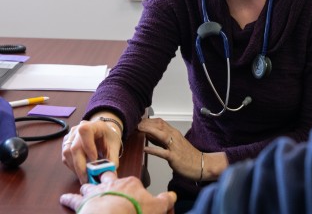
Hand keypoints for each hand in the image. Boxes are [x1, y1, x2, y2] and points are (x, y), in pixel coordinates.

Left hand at [60, 171, 176, 213]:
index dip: (132, 188)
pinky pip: (73, 200)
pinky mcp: (82, 203)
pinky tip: (63, 198)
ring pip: (91, 186)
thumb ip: (165, 200)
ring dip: (88, 187)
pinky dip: (68, 199)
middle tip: (105, 179)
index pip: (132, 183)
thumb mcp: (157, 207)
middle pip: (109, 177)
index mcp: (130, 184)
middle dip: (106, 178)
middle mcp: (112, 184)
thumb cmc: (134, 211)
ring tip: (85, 187)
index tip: (133, 193)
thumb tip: (173, 196)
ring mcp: (97, 192)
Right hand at [62, 117, 122, 182]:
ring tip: (85, 177)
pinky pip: (65, 158)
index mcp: (94, 125)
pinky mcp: (66, 144)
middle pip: (74, 147)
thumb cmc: (108, 138)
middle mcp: (78, 129)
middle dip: (81, 166)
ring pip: (67, 154)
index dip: (88, 146)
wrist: (103, 133)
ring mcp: (70, 136)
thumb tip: (108, 173)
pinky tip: (81, 171)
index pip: (85, 131)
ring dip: (75, 168)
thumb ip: (112, 159)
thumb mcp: (114, 147)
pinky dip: (72, 167)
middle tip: (87, 179)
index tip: (94, 160)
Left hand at [138, 117, 204, 180]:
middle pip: (159, 125)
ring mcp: (174, 146)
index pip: (160, 122)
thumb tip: (149, 135)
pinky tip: (144, 149)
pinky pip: (162, 152)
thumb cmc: (187, 155)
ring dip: (149, 131)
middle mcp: (174, 137)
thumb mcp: (174, 144)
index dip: (149, 120)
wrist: (201, 164)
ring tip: (138, 130)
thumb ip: (162, 140)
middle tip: (135, 123)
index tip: (139, 121)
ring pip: (161, 134)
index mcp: (174, 133)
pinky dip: (153, 150)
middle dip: (146, 123)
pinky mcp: (174, 157)